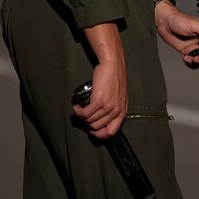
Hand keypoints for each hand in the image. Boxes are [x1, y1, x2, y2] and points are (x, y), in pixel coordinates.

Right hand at [75, 23, 127, 138]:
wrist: (113, 64)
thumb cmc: (115, 78)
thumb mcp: (120, 96)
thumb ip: (114, 107)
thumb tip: (103, 118)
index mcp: (122, 111)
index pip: (111, 132)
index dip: (99, 134)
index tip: (92, 130)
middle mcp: (116, 111)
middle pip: (97, 127)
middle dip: (87, 123)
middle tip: (83, 115)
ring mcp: (108, 106)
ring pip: (90, 121)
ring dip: (81, 117)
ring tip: (79, 110)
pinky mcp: (99, 100)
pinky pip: (85, 113)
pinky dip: (78, 112)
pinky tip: (77, 107)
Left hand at [155, 4, 198, 74]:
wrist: (165, 23)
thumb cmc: (178, 20)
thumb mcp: (194, 24)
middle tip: (195, 58)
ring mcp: (196, 48)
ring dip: (196, 62)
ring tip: (187, 56)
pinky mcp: (188, 52)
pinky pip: (194, 63)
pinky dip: (191, 64)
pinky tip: (186, 58)